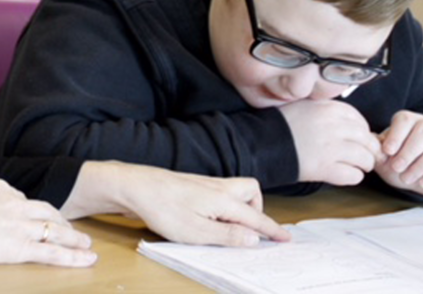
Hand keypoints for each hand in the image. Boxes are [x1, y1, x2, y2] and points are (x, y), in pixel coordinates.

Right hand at [0, 179, 95, 267]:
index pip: (21, 199)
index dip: (32, 211)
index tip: (38, 217)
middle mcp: (14, 203)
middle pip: (46, 211)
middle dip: (62, 221)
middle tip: (73, 229)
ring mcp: (19, 224)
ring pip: (55, 230)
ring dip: (74, 238)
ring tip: (87, 245)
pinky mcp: (19, 247)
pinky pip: (52, 252)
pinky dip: (72, 257)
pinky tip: (86, 260)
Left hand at [61, 162, 290, 245]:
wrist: (135, 186)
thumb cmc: (163, 209)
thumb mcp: (197, 232)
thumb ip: (228, 235)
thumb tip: (255, 238)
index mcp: (223, 199)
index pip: (256, 217)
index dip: (272, 230)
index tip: (287, 238)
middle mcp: (218, 187)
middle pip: (251, 190)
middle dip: (257, 210)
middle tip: (249, 231)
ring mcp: (205, 182)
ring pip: (235, 189)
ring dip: (239, 206)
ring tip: (227, 227)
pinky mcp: (193, 183)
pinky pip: (220, 191)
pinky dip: (224, 204)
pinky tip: (209, 217)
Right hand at [279, 99, 384, 185]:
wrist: (262, 142)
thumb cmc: (282, 125)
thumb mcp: (307, 107)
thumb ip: (329, 111)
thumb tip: (353, 124)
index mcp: (329, 108)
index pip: (361, 121)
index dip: (363, 132)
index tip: (359, 139)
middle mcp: (334, 126)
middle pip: (368, 140)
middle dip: (369, 150)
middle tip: (365, 156)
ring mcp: (331, 148)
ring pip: (365, 159)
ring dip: (363, 165)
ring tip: (355, 166)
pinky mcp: (325, 168)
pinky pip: (353, 176)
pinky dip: (352, 177)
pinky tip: (343, 174)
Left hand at [375, 110, 422, 197]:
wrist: (422, 176)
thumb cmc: (400, 160)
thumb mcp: (386, 155)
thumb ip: (376, 149)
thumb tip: (367, 144)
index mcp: (410, 121)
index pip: (405, 120)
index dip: (396, 135)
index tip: (387, 150)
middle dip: (409, 152)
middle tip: (397, 167)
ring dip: (421, 165)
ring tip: (406, 178)